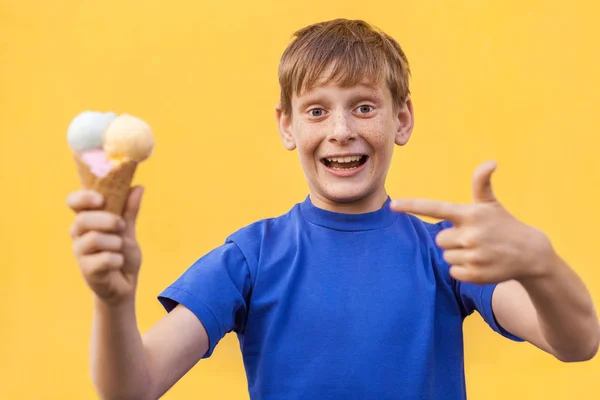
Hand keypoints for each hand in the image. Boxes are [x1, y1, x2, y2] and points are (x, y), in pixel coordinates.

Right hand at [67, 186, 144, 303]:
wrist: (125, 284)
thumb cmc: (122, 254)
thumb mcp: (128, 230)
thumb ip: (130, 210)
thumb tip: (138, 186)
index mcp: (87, 220)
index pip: (74, 202)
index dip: (84, 198)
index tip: (101, 199)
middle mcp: (78, 235)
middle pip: (83, 220)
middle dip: (107, 220)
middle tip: (121, 226)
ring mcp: (81, 253)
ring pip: (94, 239)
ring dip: (115, 242)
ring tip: (121, 248)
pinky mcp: (87, 271)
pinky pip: (104, 259)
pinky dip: (118, 259)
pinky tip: (119, 263)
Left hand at [391, 161, 552, 284]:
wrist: (531, 253)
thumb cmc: (504, 224)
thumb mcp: (491, 204)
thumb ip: (481, 183)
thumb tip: (491, 162)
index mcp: (469, 214)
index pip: (435, 208)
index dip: (413, 205)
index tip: (393, 205)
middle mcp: (470, 234)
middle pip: (440, 239)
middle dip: (453, 240)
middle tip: (473, 238)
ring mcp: (474, 255)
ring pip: (446, 256)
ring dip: (458, 255)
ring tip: (480, 251)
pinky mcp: (476, 274)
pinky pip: (453, 272)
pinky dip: (464, 270)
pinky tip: (481, 264)